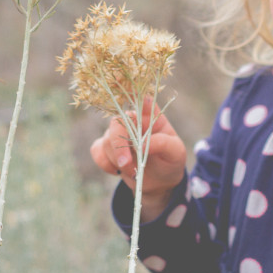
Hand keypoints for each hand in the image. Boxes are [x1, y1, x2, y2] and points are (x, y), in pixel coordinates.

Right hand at [90, 100, 186, 221]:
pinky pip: (97, 150)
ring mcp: (118, 133)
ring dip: (117, 159)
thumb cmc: (170, 161)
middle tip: (126, 163)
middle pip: (117, 121)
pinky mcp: (107, 148)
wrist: (160, 182)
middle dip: (119, 144)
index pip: (142, 99)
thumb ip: (163, 144)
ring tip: (133, 170)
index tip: (126, 91)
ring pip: (107, 139)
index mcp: (152, 116)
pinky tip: (117, 171)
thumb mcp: (176, 153)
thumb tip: (143, 143)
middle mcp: (133, 121)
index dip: (132, 93)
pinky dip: (105, 163)